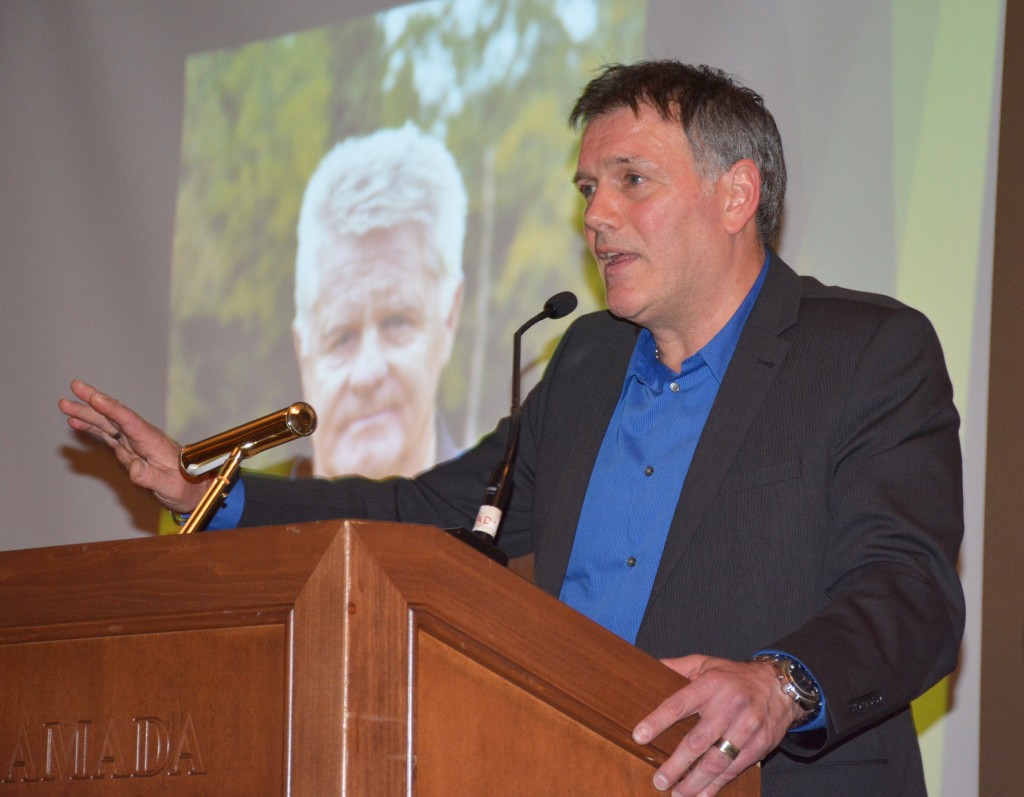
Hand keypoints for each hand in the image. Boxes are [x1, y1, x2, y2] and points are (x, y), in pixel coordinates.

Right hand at [58, 379, 208, 512]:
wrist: (192, 489)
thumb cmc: (183, 487)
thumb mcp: (169, 487)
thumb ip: (150, 477)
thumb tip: (133, 467)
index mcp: (153, 441)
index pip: (130, 421)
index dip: (112, 409)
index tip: (95, 398)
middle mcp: (142, 437)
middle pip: (115, 415)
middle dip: (94, 401)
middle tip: (75, 387)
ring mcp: (134, 442)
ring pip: (107, 423)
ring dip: (87, 413)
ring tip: (65, 405)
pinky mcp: (129, 449)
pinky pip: (107, 435)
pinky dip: (92, 428)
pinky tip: (76, 423)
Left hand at [632, 654, 802, 795]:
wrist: (779, 686)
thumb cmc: (734, 675)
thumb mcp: (706, 663)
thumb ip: (678, 667)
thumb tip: (649, 669)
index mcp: (710, 684)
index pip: (678, 704)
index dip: (657, 721)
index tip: (639, 736)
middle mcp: (728, 706)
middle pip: (697, 741)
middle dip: (677, 764)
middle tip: (660, 780)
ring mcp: (746, 727)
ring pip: (717, 760)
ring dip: (696, 781)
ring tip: (678, 793)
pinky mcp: (759, 744)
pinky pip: (735, 768)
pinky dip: (718, 784)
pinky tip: (703, 793)